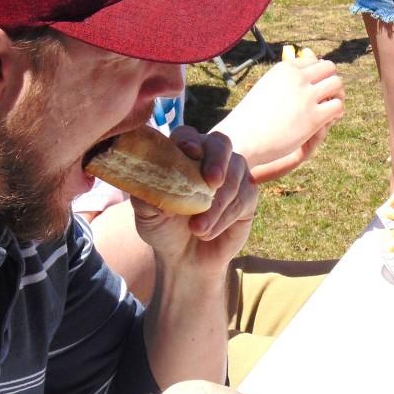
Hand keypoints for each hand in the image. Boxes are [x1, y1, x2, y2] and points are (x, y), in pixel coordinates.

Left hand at [131, 127, 257, 274]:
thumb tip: (149, 185)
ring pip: (234, 175)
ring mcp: (232, 174)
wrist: (184, 258)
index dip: (189, 140)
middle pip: (221, 144)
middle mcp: (209, 157)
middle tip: (212, 183)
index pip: (187, 135)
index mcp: (182, 154)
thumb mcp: (147, 215)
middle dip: (217, 161)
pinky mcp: (247, 194)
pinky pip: (245, 196)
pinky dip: (226, 216)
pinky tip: (210, 231)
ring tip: (198, 230)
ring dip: (217, 204)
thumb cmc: (163, 228)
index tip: (189, 152)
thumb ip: (146, 196)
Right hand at [213, 53, 344, 183]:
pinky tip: (330, 121)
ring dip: (338, 95)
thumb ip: (284, 81)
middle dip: (330, 82)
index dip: (317, 76)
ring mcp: (306, 97)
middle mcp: (297, 77)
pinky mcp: (313, 117)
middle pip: (329, 68)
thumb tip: (300, 72)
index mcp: (285, 68)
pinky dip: (337, 112)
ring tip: (330, 109)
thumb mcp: (266, 89)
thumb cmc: (251, 117)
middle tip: (327, 98)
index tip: (313, 89)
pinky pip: (337, 106)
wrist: (243, 138)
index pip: (313, 62)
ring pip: (337, 84)